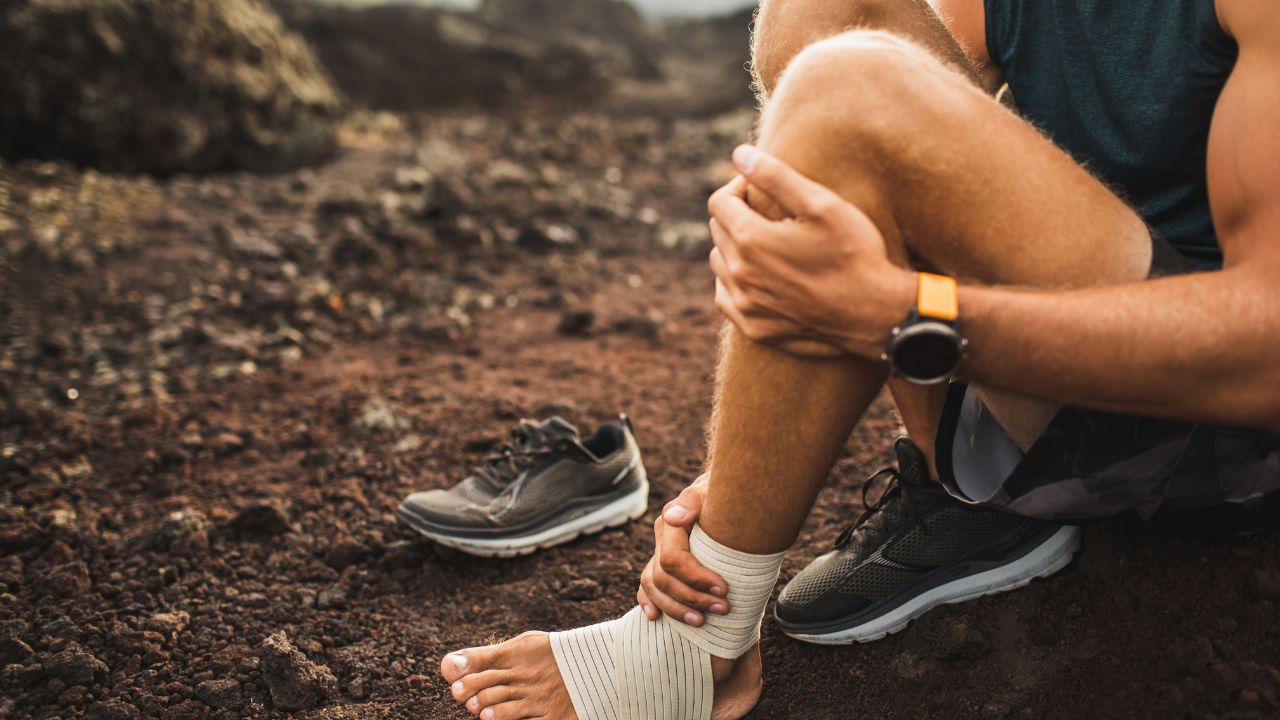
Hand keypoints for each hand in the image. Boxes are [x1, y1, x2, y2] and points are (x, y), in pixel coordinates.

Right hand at [636, 475, 728, 625]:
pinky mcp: (660, 567)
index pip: (673, 560)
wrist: (722, 495)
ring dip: (676, 609)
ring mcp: (657, 555)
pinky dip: (648, 603)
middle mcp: (660, 541)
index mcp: (669, 525)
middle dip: (692, 597)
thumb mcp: (710, 493)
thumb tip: (675, 518)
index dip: (696, 579)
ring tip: (701, 621)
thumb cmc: (720, 496)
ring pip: (653, 588)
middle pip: (663, 579)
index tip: (723, 589)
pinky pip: (646, 588)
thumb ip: (691, 503)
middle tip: (723, 608)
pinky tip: (655, 617)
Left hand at [707, 145, 915, 359]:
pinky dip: (735, 282)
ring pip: (719, 263)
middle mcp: (739, 275)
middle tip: (770, 214)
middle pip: (718, 231)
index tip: (760, 188)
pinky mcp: (754, 328)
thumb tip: (739, 154)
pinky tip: (760, 276)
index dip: (739, 187)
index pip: (719, 202)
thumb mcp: (822, 205)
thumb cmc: (854, 254)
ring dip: (734, 248)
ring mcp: (745, 305)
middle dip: (737, 215)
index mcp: (750, 240)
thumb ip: (776, 176)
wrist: (876, 315)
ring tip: (767, 243)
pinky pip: (726, 297)